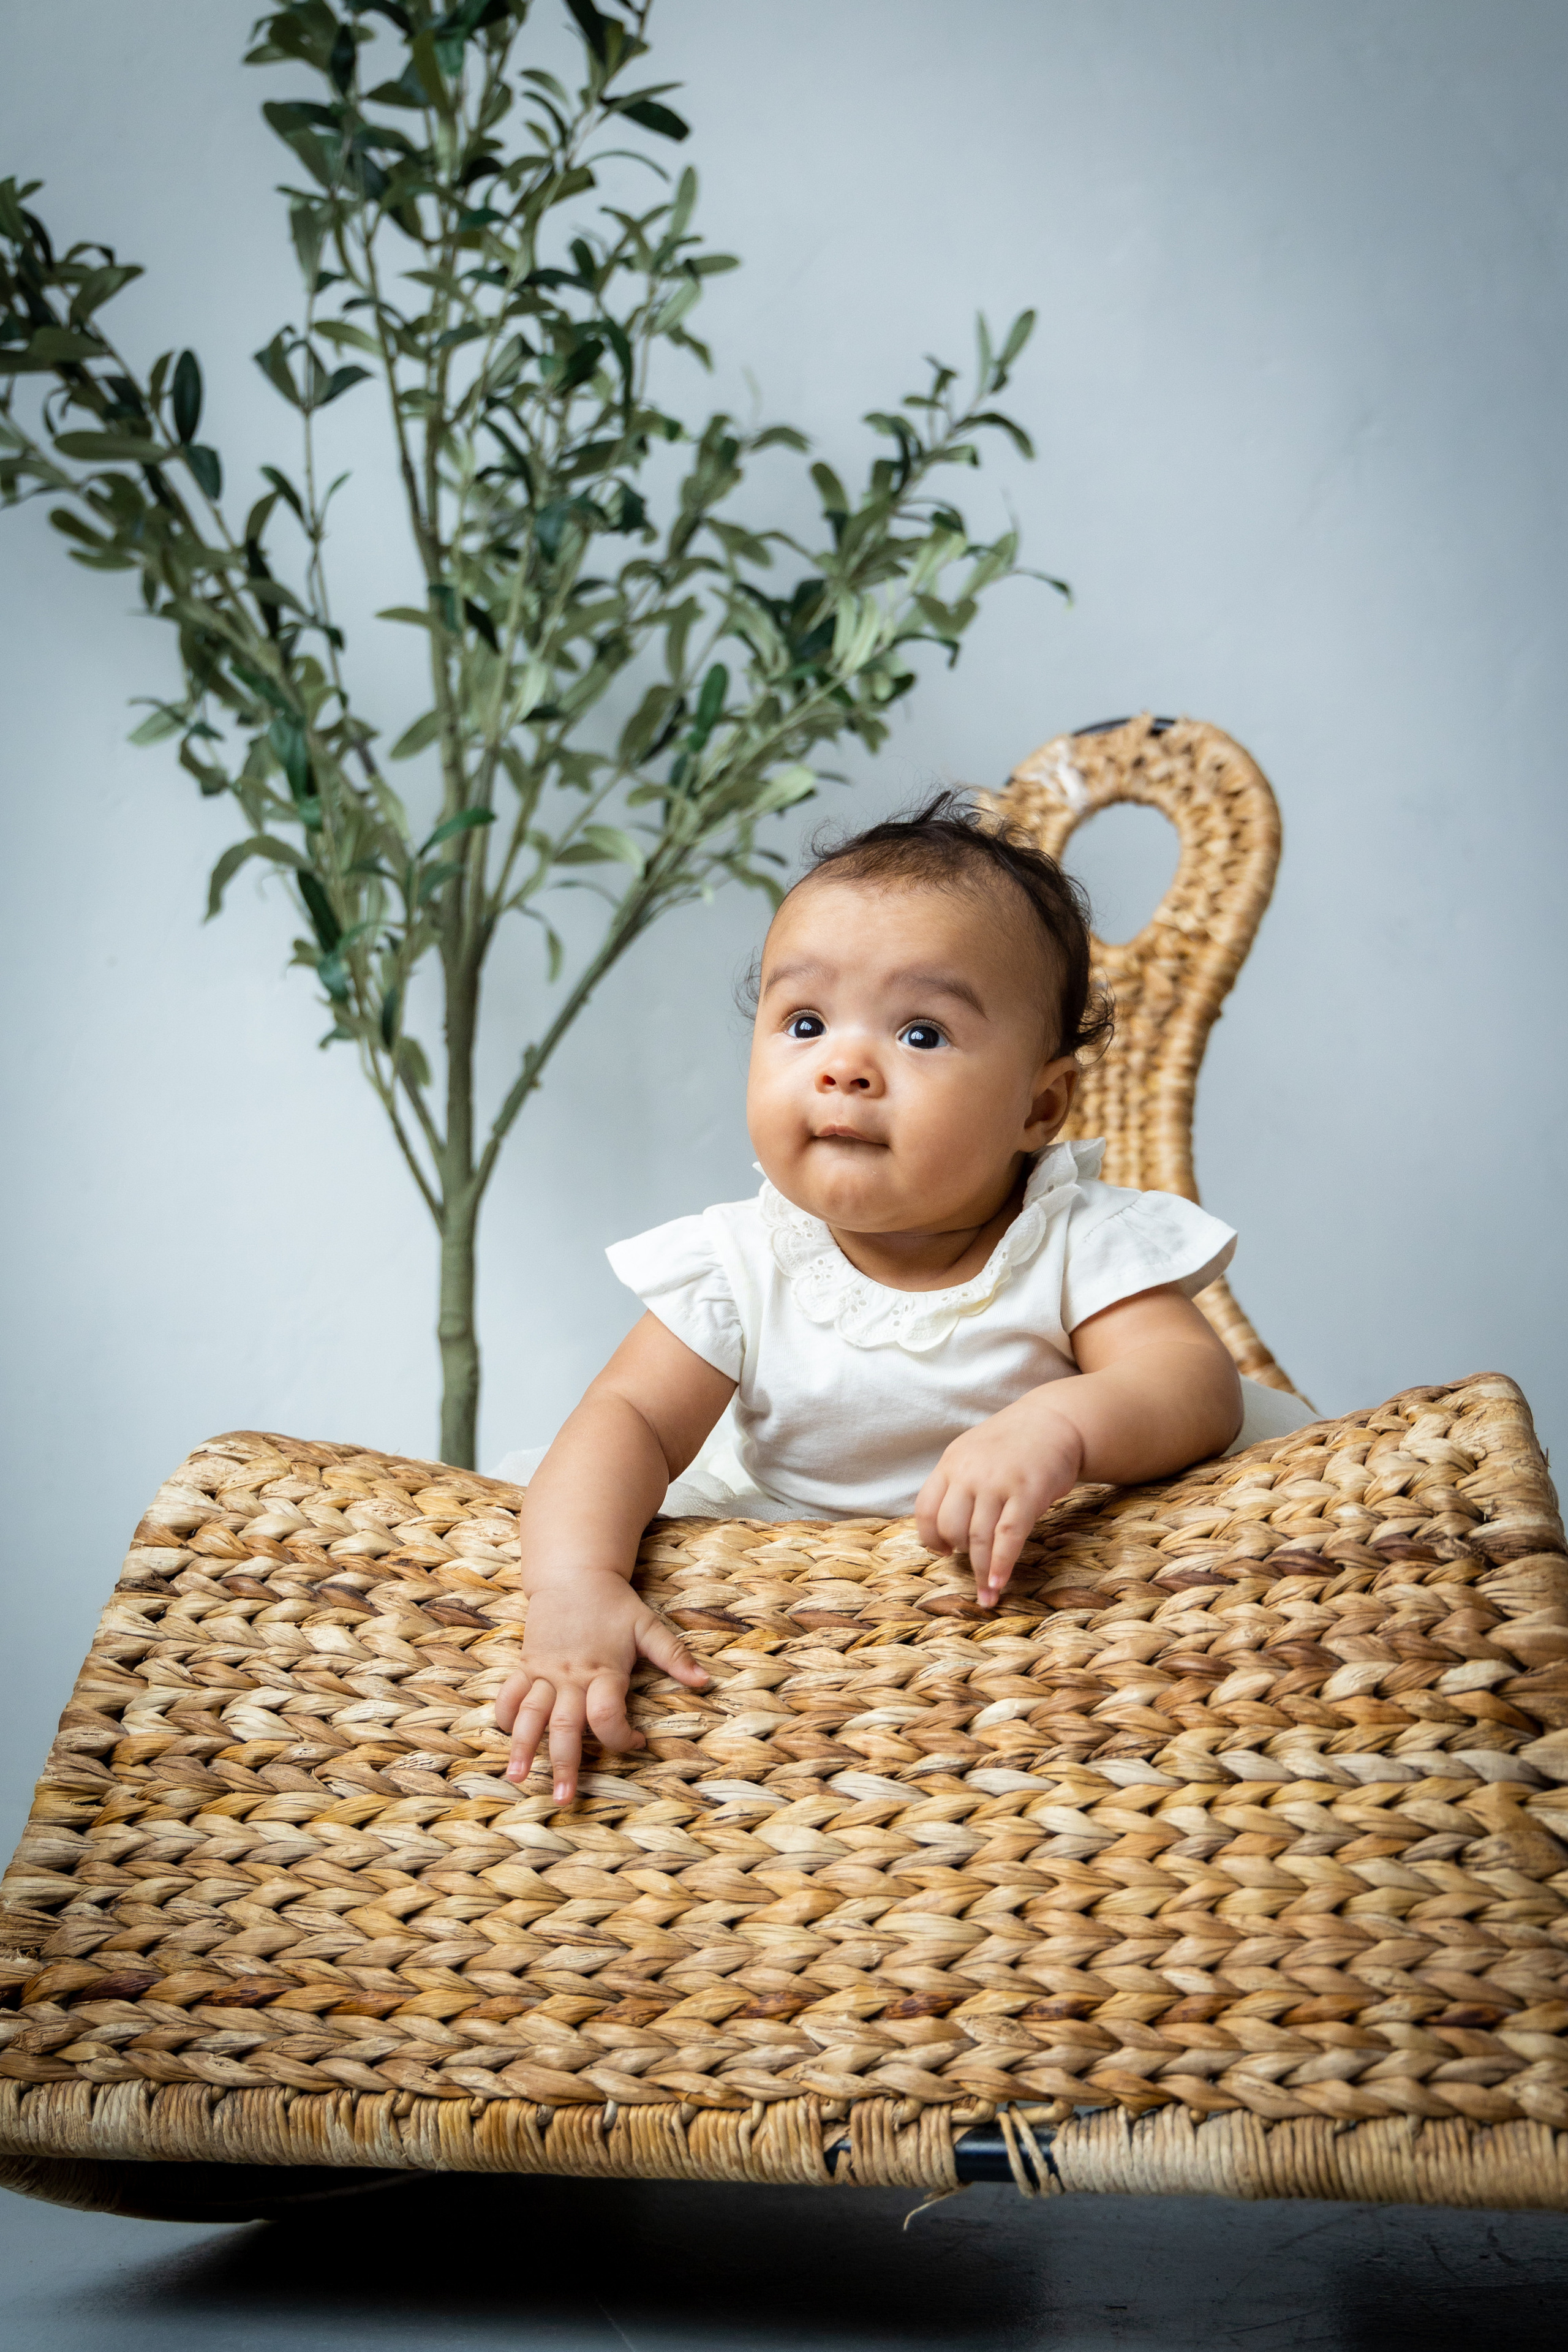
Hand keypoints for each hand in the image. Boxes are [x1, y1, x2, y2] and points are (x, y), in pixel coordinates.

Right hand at [494, 1566, 707, 1802]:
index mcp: (604, 1671)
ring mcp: (545, 1672)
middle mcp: (571, 1676)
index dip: (622, 1738)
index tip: (638, 1744)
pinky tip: (506, 1737)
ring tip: (517, 1778)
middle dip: (563, 1764)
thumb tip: (705, 1682)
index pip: (607, 1716)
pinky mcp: (526, 1665)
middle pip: (564, 1726)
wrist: (573, 1573)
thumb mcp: (648, 1625)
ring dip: (523, 1747)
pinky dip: (506, 1714)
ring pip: (530, 1715)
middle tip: (562, 1799)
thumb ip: (674, 1657)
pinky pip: (510, 1693)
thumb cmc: (614, 1603)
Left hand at [915, 1395, 1083, 1606]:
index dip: (930, 1537)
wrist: (1054, 1420)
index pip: (924, 1509)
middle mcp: (969, 1473)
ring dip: (980, 1573)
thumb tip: (943, 1529)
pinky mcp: (1027, 1494)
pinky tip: (998, 1584)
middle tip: (974, 1561)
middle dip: (960, 1551)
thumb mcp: (971, 1453)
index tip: (943, 1551)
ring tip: (986, 1596)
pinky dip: (1001, 1565)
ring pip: (978, 1538)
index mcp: (950, 1463)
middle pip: (950, 1527)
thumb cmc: (1012, 1444)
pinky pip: (1008, 1538)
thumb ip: (955, 1484)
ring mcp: (998, 1483)